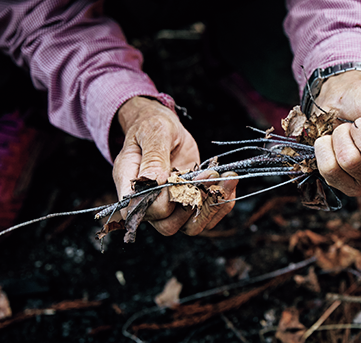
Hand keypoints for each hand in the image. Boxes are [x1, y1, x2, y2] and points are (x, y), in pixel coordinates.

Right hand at [112, 96, 237, 235]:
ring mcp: (169, 208)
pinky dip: (221, 203)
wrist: (163, 129)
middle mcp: (148, 204)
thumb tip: (153, 180)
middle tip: (211, 173)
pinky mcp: (188, 204)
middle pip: (168, 226)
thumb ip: (154, 157)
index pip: (145, 210)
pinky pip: (205, 217)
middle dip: (194, 203)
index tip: (184, 176)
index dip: (166, 200)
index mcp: (131, 187)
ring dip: (212, 206)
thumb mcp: (154, 134)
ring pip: (190, 227)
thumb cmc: (152, 127)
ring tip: (228, 177)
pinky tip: (229, 180)